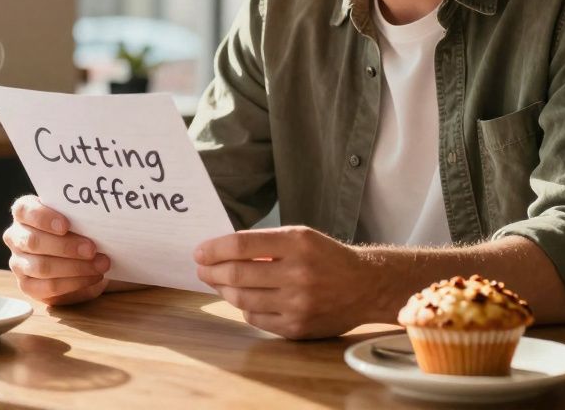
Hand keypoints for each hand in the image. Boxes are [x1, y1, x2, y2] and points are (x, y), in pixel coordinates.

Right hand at [4, 195, 110, 305]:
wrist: (80, 257)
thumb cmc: (76, 230)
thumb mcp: (76, 219)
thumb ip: (78, 217)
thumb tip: (96, 221)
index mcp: (24, 213)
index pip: (24, 210)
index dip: (43, 217)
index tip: (65, 225)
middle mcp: (16, 236)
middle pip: (33, 242)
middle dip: (66, 246)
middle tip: (92, 249)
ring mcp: (18, 263)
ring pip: (42, 267)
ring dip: (75, 267)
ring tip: (100, 264)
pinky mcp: (27, 285)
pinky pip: (49, 286)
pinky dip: (75, 282)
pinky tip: (93, 276)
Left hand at [195, 226, 386, 339]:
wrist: (365, 286)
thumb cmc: (326, 257)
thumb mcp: (300, 237)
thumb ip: (264, 243)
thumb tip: (220, 252)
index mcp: (298, 243)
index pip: (242, 245)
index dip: (214, 249)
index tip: (199, 252)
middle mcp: (298, 274)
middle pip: (237, 274)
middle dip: (211, 271)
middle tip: (201, 268)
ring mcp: (298, 304)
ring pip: (242, 299)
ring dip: (223, 290)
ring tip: (218, 282)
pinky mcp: (297, 327)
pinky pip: (256, 319)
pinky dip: (244, 308)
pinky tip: (243, 299)